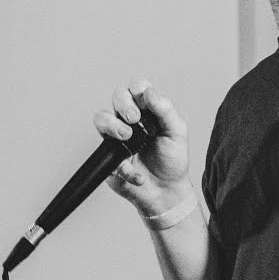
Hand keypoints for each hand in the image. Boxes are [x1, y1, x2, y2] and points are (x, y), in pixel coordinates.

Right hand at [93, 78, 192, 215]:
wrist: (165, 192)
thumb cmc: (172, 160)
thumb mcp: (177, 132)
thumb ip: (165, 110)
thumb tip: (149, 92)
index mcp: (148, 109)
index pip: (137, 87)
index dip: (138, 89)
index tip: (145, 102)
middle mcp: (130, 119)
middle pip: (117, 96)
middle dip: (124, 104)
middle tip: (134, 119)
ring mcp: (116, 136)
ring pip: (101, 118)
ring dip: (113, 125)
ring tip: (127, 137)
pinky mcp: (108, 155)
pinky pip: (105, 152)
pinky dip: (123, 164)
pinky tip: (137, 174)